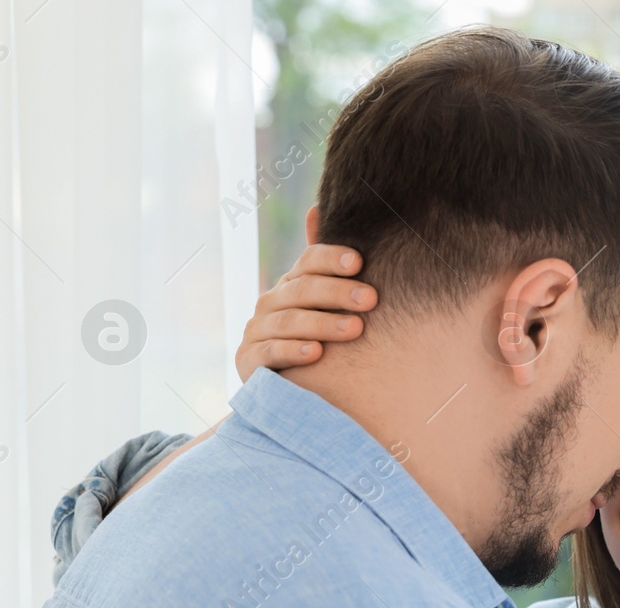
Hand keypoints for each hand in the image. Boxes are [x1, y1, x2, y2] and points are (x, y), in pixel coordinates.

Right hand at [235, 244, 376, 381]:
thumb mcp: (326, 304)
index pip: (309, 262)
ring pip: (289, 322)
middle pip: (302, 290)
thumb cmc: (317, 338)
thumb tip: (316, 209)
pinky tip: (317, 354)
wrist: (288, 386)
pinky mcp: (249, 360)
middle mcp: (271, 302)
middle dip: (337, 293)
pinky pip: (271, 352)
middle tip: (370, 299)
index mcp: (292, 284)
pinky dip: (294, 352)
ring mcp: (257, 330)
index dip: (331, 259)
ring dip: (323, 324)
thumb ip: (326, 265)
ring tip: (355, 329)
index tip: (358, 262)